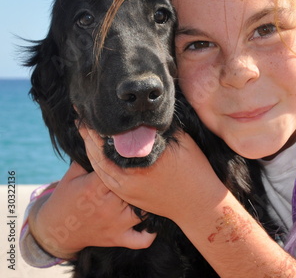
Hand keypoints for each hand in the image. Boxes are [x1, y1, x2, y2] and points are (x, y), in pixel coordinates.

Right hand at [29, 161, 155, 258]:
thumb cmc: (65, 198)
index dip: (128, 162)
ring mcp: (114, 223)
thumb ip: (88, 157)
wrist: (54, 231)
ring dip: (149, 202)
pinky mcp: (117, 238)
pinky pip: (139, 240)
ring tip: (154, 192)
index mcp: (94, 188)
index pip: (118, 170)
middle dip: (142, 180)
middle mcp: (106, 206)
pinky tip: (155, 223)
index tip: (135, 156)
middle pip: (133, 188)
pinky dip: (149, 235)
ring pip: (142, 211)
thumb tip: (103, 136)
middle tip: (152, 172)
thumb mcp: (72, 175)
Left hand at [81, 124, 226, 223]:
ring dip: (90, 148)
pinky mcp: (128, 196)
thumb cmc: (195, 169)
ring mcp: (127, 188)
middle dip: (90, 133)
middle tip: (82, 118)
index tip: (93, 108)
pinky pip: (106, 178)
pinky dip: (98, 164)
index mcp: (143, 157)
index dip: (101, 122)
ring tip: (84, 132)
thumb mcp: (182, 140)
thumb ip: (161, 127)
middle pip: (100, 151)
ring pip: (99, 166)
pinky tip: (95, 154)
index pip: (114, 135)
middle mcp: (131, 174)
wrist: (198, 203)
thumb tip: (145, 113)